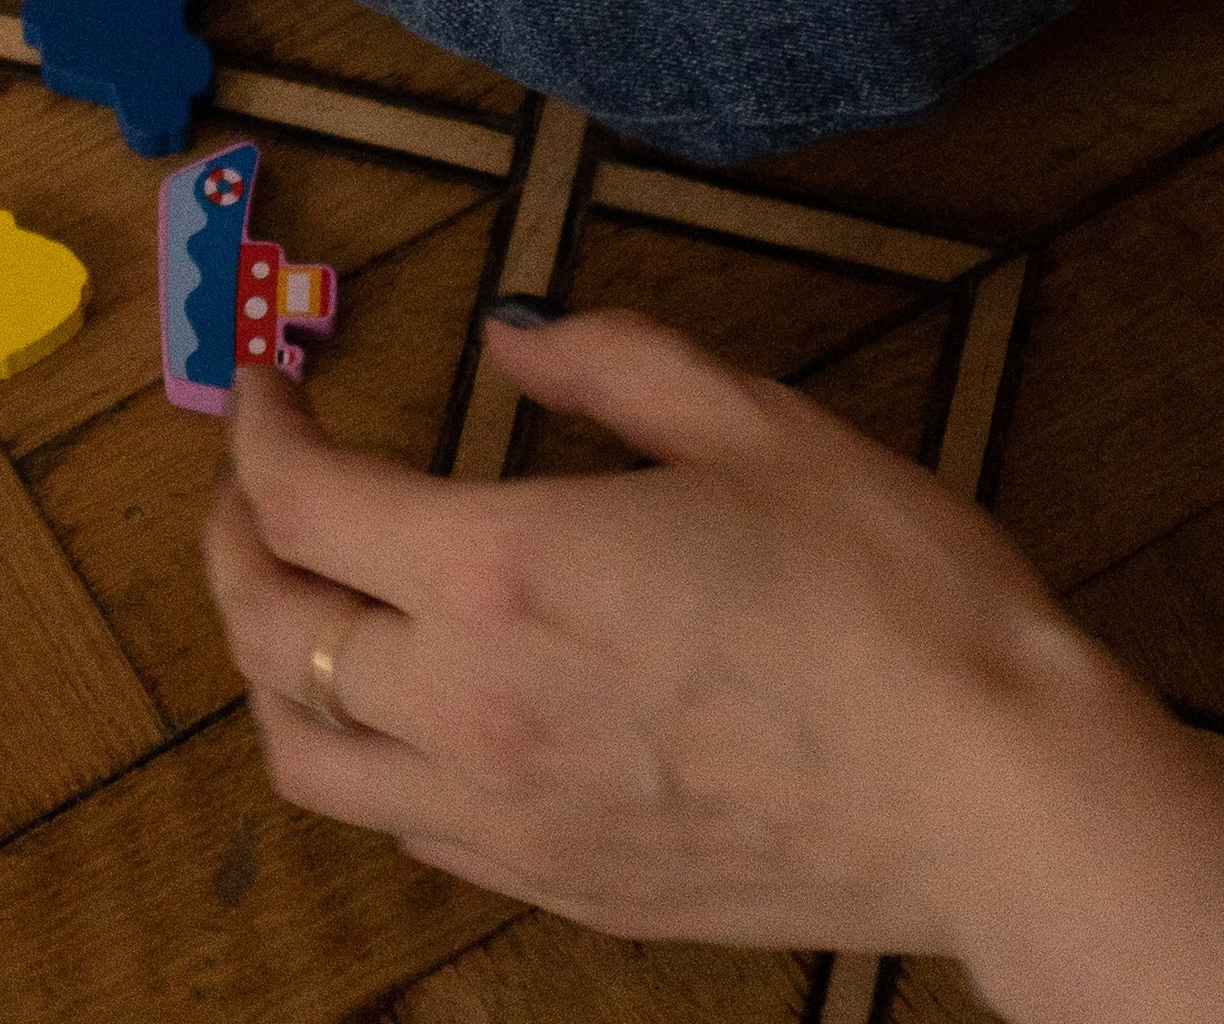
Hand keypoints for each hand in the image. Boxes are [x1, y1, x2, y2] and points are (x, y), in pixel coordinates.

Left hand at [202, 304, 1097, 953]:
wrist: (987, 792)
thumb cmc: (888, 593)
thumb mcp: (754, 421)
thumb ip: (611, 361)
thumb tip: (512, 332)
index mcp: (506, 570)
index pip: (305, 502)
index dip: (262, 428)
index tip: (271, 381)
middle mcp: (475, 706)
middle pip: (270, 632)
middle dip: (235, 538)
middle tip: (256, 478)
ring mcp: (509, 819)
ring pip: (306, 760)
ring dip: (269, 666)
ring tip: (294, 598)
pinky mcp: (559, 890)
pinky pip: (400, 826)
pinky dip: (358, 755)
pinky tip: (404, 701)